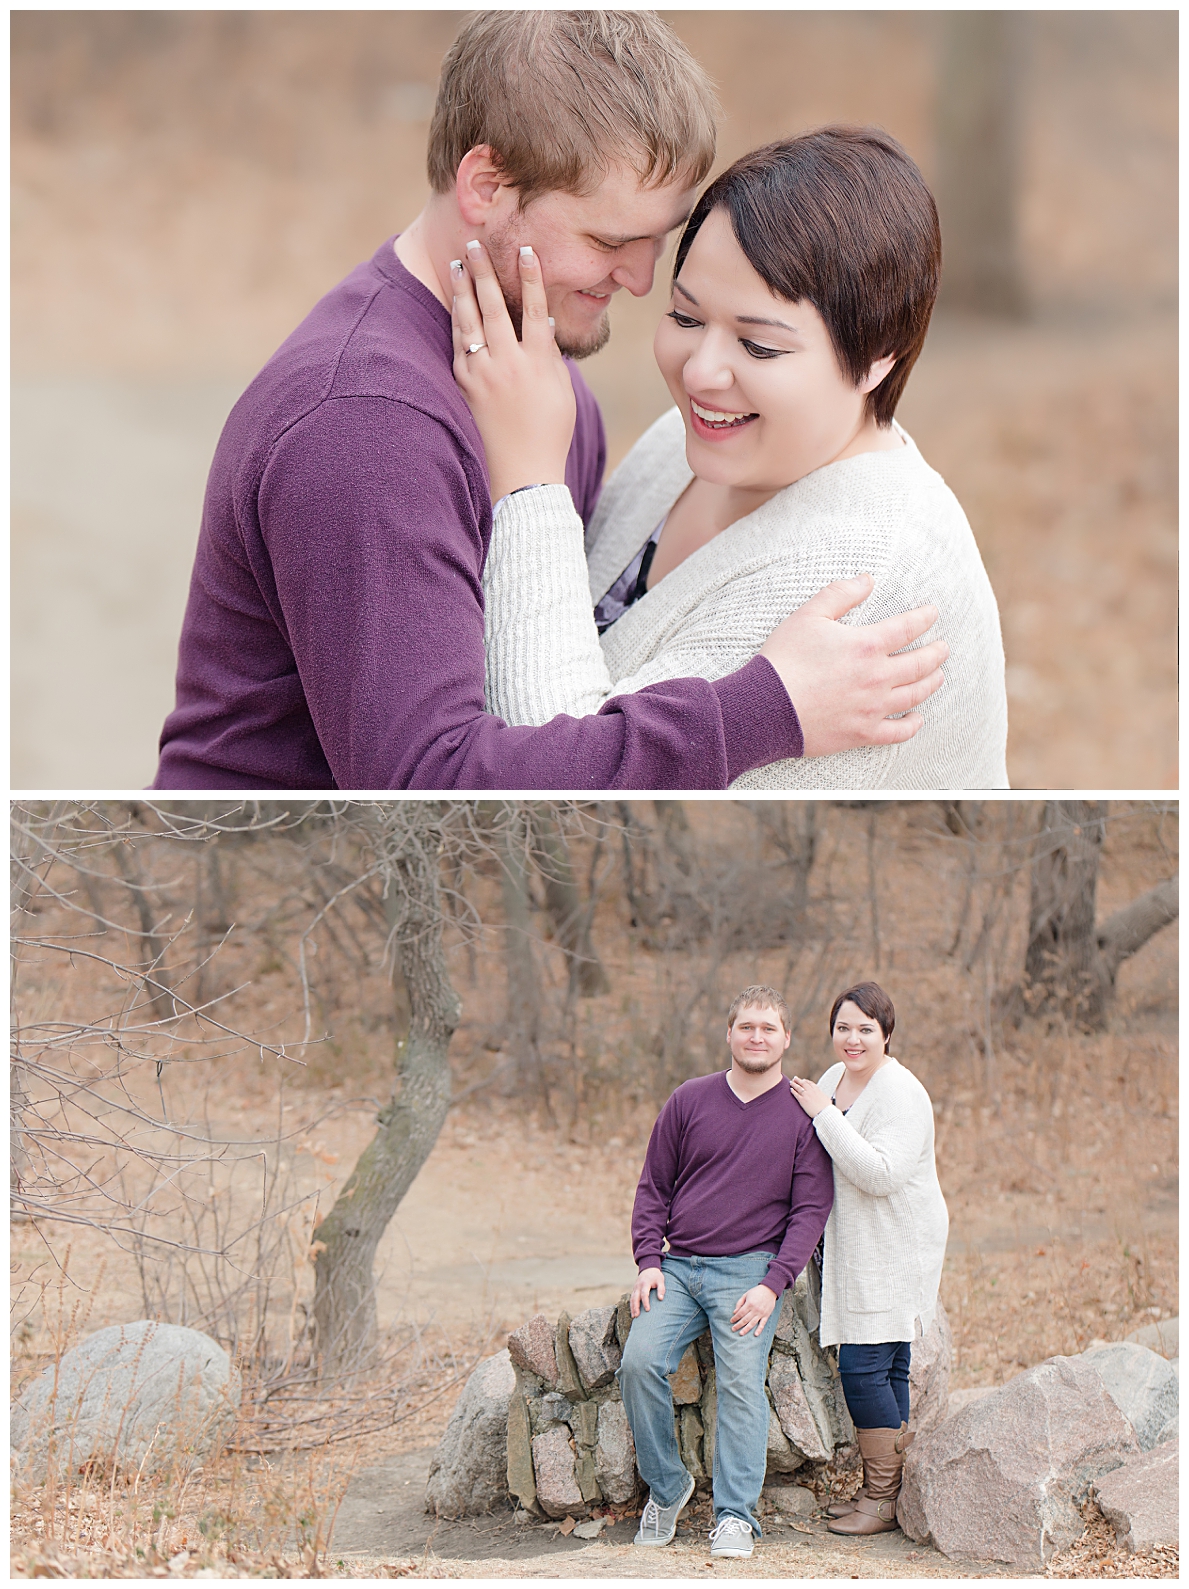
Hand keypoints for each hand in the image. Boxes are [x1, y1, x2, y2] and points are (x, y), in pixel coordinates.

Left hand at [450, 239, 576, 502]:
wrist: (524, 471)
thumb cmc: (551, 431)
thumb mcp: (562, 391)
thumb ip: (551, 356)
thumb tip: (546, 324)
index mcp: (539, 362)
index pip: (535, 309)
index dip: (531, 278)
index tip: (526, 251)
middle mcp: (509, 364)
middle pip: (494, 307)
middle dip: (484, 272)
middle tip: (474, 244)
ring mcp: (484, 375)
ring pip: (470, 323)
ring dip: (462, 290)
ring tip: (457, 265)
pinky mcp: (466, 387)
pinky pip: (459, 346)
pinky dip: (457, 322)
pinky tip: (454, 304)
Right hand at [631, 1266, 664, 1316]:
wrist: (648, 1268)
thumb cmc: (656, 1276)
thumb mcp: (660, 1280)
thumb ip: (661, 1289)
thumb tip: (661, 1299)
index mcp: (645, 1283)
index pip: (644, 1294)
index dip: (645, 1302)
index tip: (648, 1310)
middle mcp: (638, 1286)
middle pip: (635, 1297)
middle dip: (636, 1307)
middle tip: (637, 1316)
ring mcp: (635, 1288)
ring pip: (632, 1299)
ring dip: (632, 1308)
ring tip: (634, 1317)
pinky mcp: (634, 1290)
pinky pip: (631, 1298)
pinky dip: (631, 1305)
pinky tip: (633, 1312)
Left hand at [730, 1283, 776, 1335]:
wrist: (769, 1290)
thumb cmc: (756, 1292)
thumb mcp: (746, 1294)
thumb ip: (740, 1303)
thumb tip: (734, 1312)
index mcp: (749, 1304)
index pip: (740, 1313)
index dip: (735, 1318)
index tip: (731, 1321)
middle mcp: (755, 1309)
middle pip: (745, 1319)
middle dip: (738, 1325)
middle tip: (733, 1329)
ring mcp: (761, 1313)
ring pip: (752, 1323)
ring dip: (746, 1329)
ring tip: (741, 1333)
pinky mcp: (766, 1315)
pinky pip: (762, 1324)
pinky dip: (759, 1329)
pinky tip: (755, 1334)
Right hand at [759, 575, 948, 756]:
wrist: (765, 707)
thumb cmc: (784, 659)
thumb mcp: (808, 615)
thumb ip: (840, 593)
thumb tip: (867, 580)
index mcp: (867, 645)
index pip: (908, 627)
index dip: (924, 618)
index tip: (932, 613)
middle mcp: (877, 677)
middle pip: (920, 663)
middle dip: (936, 653)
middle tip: (943, 647)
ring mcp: (872, 708)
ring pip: (915, 694)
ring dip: (931, 683)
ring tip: (938, 676)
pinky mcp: (862, 733)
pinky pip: (898, 732)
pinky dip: (912, 724)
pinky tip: (918, 718)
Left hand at [790, 1076, 830, 1117]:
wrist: (824, 1112)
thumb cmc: (827, 1107)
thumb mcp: (826, 1098)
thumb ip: (822, 1095)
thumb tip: (823, 1096)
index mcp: (817, 1089)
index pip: (810, 1083)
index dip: (805, 1081)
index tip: (803, 1080)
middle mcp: (811, 1091)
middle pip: (803, 1083)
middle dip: (798, 1080)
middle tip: (794, 1078)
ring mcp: (806, 1095)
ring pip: (798, 1087)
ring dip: (794, 1084)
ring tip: (791, 1082)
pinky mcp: (802, 1101)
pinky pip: (796, 1094)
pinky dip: (793, 1091)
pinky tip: (791, 1089)